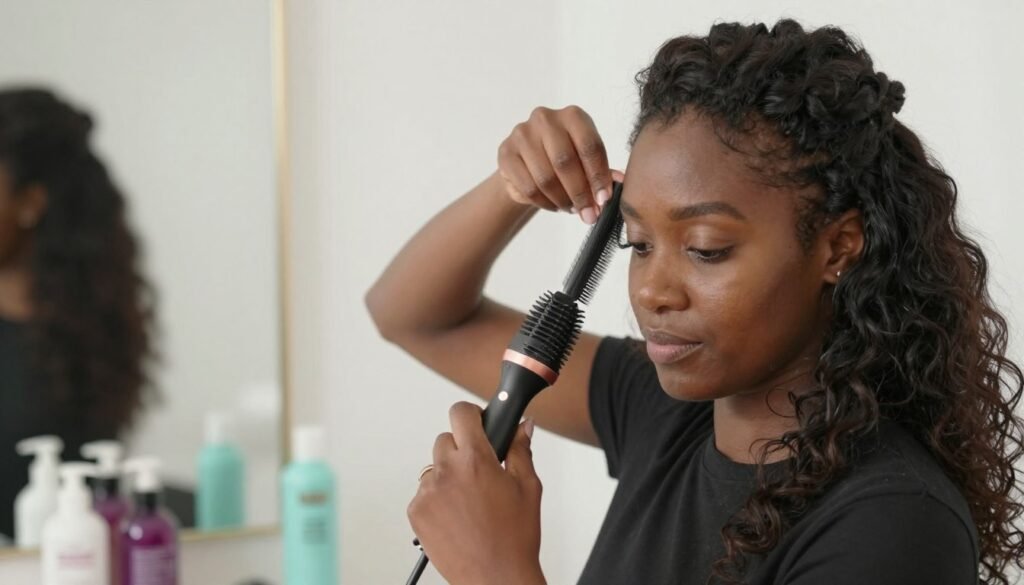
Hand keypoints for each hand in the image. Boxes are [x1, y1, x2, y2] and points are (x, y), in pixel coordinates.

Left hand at [408, 402, 545, 584]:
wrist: (495, 578)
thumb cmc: (515, 537)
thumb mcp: (528, 487)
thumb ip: (521, 449)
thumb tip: (522, 426)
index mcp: (476, 460)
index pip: (461, 413)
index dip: (471, 415)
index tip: (477, 422)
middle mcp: (447, 472)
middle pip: (446, 440)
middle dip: (462, 450)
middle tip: (480, 473)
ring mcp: (428, 492)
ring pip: (434, 467)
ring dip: (449, 475)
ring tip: (470, 502)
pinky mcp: (416, 511)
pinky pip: (425, 492)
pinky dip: (438, 498)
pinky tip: (458, 516)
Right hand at [497, 105, 621, 224]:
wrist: (528, 160)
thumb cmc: (565, 158)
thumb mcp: (588, 160)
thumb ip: (603, 170)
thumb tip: (621, 184)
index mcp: (573, 116)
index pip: (589, 146)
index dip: (598, 176)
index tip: (604, 200)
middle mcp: (545, 119)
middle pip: (565, 162)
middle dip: (580, 194)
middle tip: (589, 214)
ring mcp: (522, 134)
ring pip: (545, 177)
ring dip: (562, 200)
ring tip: (572, 209)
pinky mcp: (506, 153)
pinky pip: (528, 187)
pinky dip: (544, 203)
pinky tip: (554, 206)